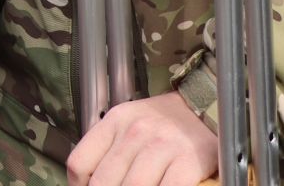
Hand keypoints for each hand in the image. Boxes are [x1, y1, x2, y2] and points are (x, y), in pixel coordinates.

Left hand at [66, 92, 218, 185]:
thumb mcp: (128, 123)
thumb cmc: (164, 122)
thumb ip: (108, 148)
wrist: (204, 106)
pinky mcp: (188, 160)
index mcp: (114, 121)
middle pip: (104, 182)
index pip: (79, 163)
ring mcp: (162, 145)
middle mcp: (135, 131)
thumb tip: (89, 182)